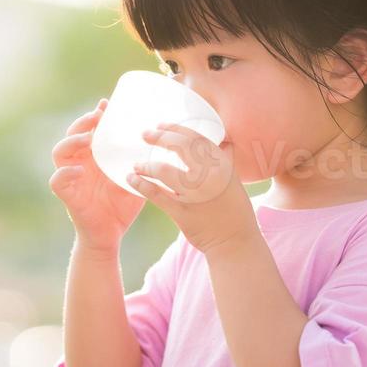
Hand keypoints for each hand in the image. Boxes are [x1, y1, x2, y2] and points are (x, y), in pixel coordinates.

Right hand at [49, 98, 144, 252]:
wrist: (110, 235)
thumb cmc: (122, 206)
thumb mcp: (135, 179)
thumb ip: (143, 164)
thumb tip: (165, 146)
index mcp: (93, 157)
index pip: (88, 129)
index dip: (94, 116)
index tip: (106, 104)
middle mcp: (79, 163)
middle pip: (71, 134)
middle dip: (82, 122)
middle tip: (98, 117)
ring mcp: (71, 178)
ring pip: (59, 152)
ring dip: (71, 142)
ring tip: (88, 139)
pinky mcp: (68, 196)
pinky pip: (57, 181)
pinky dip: (65, 174)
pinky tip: (79, 171)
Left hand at [127, 122, 259, 254]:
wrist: (235, 241)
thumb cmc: (233, 208)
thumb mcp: (232, 179)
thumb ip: (220, 160)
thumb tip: (212, 141)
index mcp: (221, 165)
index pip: (196, 138)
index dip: (176, 128)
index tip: (161, 125)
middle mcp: (209, 176)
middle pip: (179, 147)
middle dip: (158, 137)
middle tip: (144, 135)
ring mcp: (195, 194)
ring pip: (162, 170)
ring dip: (145, 165)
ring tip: (137, 165)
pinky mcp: (182, 213)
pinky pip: (156, 195)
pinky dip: (140, 185)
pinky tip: (131, 179)